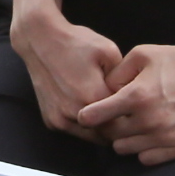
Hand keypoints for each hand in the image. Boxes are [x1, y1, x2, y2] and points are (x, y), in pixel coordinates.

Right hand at [9, 5, 125, 137]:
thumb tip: (132, 97)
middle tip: (122, 113)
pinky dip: (82, 125)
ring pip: (89, 136)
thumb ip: (124, 78)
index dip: (131, 117)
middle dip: (115, 126)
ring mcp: (60, 119)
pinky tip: (86, 108)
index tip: (135, 110)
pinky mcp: (50, 120)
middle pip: (106, 134)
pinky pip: (73, 131)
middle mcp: (74, 113)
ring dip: (98, 128)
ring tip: (105, 112)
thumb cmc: (76, 43)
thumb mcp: (109, 52)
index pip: (122, 122)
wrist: (39, 40)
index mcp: (93, 97)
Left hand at [72, 39, 174, 166]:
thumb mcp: (143, 54)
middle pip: (109, 136)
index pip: (94, 117)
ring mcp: (167, 136)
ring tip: (135, 122)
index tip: (89, 113)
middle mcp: (149, 120)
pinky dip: (144, 148)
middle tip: (116, 115)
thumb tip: (101, 92)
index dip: (88, 115)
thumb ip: (116, 73)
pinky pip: (147, 159)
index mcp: (136, 96)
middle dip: (108, 126)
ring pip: (125, 150)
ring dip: (125, 138)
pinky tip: (150, 132)